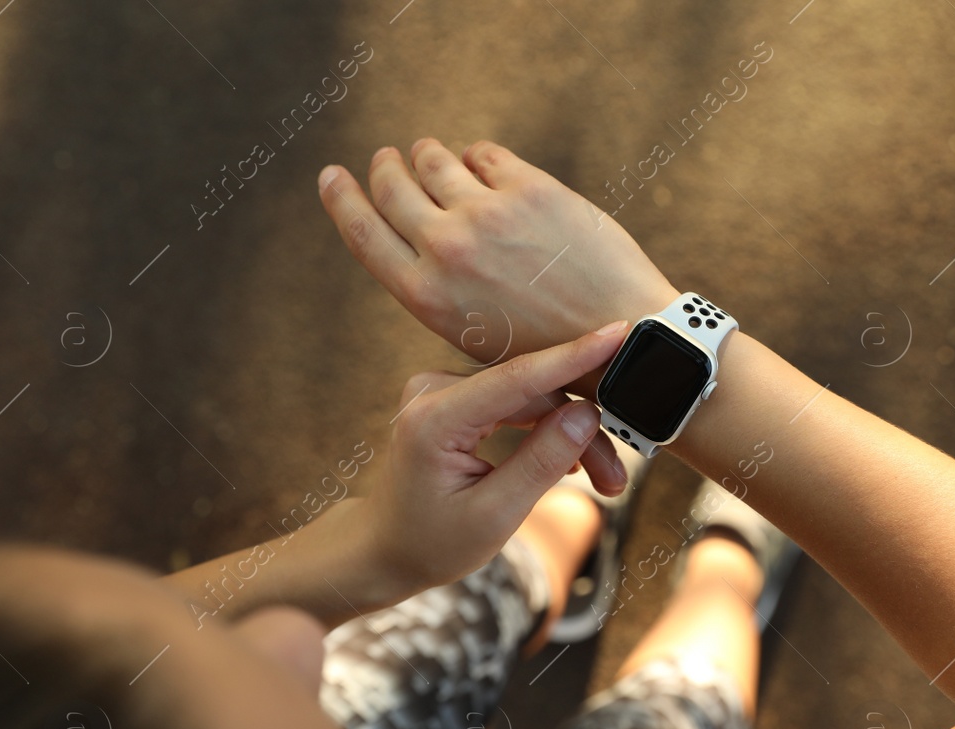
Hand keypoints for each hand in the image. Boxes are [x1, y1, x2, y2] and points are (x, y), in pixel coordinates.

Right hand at [316, 138, 679, 395]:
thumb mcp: (475, 335)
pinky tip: (486, 166)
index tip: (331, 175)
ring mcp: (487, 215)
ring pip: (434, 159)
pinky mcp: (529, 189)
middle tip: (390, 158)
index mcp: (426, 296)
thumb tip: (421, 233)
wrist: (623, 339)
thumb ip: (439, 284)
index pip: (362, 232)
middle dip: (387, 166)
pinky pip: (485, 153)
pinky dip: (480, 157)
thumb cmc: (552, 348)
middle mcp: (446, 250)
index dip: (342, 199)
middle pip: (392, 185)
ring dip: (430, 155)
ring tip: (433, 156)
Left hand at [363, 321, 630, 594]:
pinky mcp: (455, 399)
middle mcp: (433, 390)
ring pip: (531, 399)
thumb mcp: (495, 515)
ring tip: (601, 480)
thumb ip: (541, 462)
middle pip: (533, 394)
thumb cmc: (431, 542)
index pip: (517, 378)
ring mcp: (442, 390)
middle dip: (582, 433)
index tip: (618, 332)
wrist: (383, 550)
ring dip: (569, 436)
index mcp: (434, 419)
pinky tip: (570, 461)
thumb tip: (586, 413)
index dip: (573, 356)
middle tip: (615, 479)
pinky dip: (546, 432)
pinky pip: (515, 403)